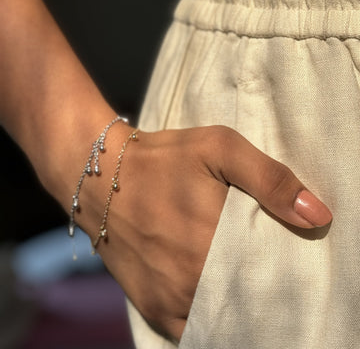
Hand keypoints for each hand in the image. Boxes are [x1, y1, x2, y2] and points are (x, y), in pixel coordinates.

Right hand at [76, 125, 331, 341]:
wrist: (101, 177)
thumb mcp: (219, 149)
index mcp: (215, 242)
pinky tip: (208, 286)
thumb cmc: (162, 159)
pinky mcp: (152, 308)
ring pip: (222, 315)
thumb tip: (318, 217)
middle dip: (257, 282)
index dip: (282, 264)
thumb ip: (270, 180)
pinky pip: (192, 329)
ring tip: (229, 269)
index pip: (273, 273)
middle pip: (247, 297)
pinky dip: (208, 314)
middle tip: (251, 257)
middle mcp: (192, 281)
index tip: (278, 250)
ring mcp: (170, 300)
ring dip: (233, 299)